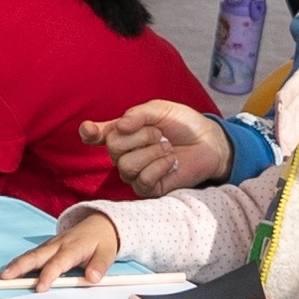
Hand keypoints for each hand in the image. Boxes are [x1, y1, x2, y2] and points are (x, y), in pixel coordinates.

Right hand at [0, 209, 123, 288]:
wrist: (99, 224)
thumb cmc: (102, 241)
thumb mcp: (108, 253)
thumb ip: (100, 266)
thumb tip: (93, 278)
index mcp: (73, 247)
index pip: (58, 263)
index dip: (48, 275)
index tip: (40, 287)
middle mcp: (58, 244)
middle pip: (37, 256)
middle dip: (21, 266)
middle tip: (6, 277)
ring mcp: (51, 245)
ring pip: (31, 254)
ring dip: (16, 264)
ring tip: (3, 275)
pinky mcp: (47, 247)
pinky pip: (32, 255)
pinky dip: (20, 262)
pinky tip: (10, 271)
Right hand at [87, 97, 234, 194]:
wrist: (208, 141)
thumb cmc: (183, 125)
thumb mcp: (161, 110)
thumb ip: (138, 114)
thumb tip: (120, 125)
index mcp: (123, 132)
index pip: (95, 135)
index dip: (89, 133)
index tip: (90, 130)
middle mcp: (124, 154)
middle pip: (113, 148)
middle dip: (141, 136)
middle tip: (159, 134)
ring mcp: (135, 173)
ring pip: (127, 166)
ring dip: (152, 153)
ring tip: (168, 148)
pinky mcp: (149, 189)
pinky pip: (142, 180)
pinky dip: (159, 167)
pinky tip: (171, 161)